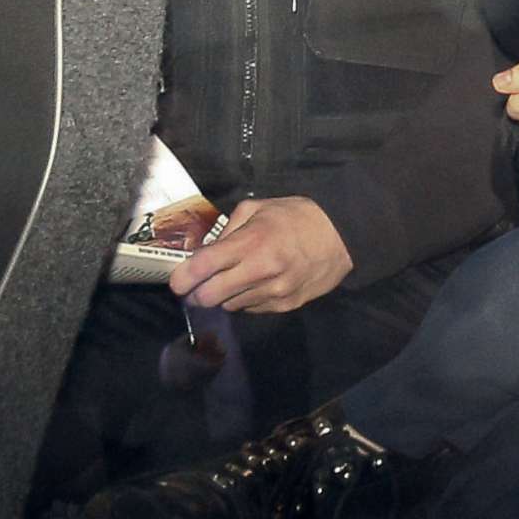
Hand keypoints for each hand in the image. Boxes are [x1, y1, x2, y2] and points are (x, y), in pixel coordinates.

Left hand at [170, 196, 352, 314]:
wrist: (342, 237)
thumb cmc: (297, 216)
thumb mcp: (259, 208)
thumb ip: (228, 229)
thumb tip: (205, 251)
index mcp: (252, 243)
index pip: (204, 267)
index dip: (183, 277)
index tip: (176, 281)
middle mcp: (260, 272)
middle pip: (209, 297)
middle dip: (197, 293)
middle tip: (197, 285)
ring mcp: (273, 293)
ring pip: (229, 305)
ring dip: (224, 295)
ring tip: (234, 279)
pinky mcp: (284, 306)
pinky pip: (250, 309)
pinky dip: (245, 299)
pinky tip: (255, 284)